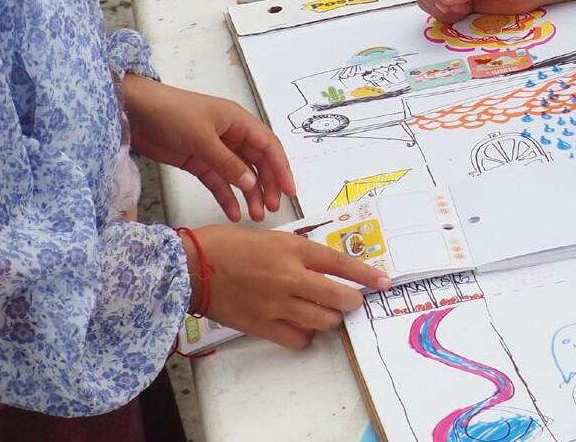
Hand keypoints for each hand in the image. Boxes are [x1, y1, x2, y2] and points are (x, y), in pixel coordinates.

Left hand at [121, 75, 293, 221]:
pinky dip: (226, 197)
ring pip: (239, 175)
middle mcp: (231, 136)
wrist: (135, 112)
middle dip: (267, 185)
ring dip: (249, 194)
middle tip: (272, 209)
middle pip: (257, 162)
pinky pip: (218, 182)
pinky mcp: (198, 162)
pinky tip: (233, 213)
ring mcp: (215, 150)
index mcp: (238, 122)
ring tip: (255, 216)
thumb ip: (227, 162)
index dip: (281, 168)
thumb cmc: (173, 115)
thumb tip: (252, 183)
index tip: (289, 191)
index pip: (268, 146)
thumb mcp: (202, 137)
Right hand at [190, 224, 391, 349]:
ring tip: (326, 312)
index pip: (340, 264)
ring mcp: (276, 304)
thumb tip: (324, 268)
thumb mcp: (272, 237)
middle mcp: (289, 277)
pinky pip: (298, 339)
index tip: (383, 282)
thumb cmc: (229, 245)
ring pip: (323, 321)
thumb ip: (299, 253)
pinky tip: (302, 325)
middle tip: (353, 301)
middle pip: (338, 297)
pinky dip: (306, 334)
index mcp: (293, 249)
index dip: (365, 275)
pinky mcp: (262, 325)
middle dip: (352, 301)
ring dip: (331, 318)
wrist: (193, 266)